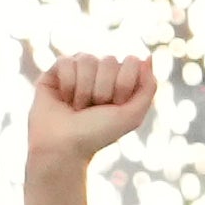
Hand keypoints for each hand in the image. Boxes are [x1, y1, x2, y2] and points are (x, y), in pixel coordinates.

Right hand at [27, 53, 154, 168]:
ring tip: (77, 107)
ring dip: (83, 90)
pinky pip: (66, 61)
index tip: (115, 106)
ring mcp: (78, 70)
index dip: (124, 85)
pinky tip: (63, 99)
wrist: (63, 147)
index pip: (131, 61)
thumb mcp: (132, 115)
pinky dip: (66, 84)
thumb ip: (149, 87)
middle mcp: (100, 71)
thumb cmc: (97, 134)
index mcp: (120, 79)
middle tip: (93, 109)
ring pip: (87, 59)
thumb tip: (147, 57)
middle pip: (109, 60)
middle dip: (103, 90)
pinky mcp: (55, 72)